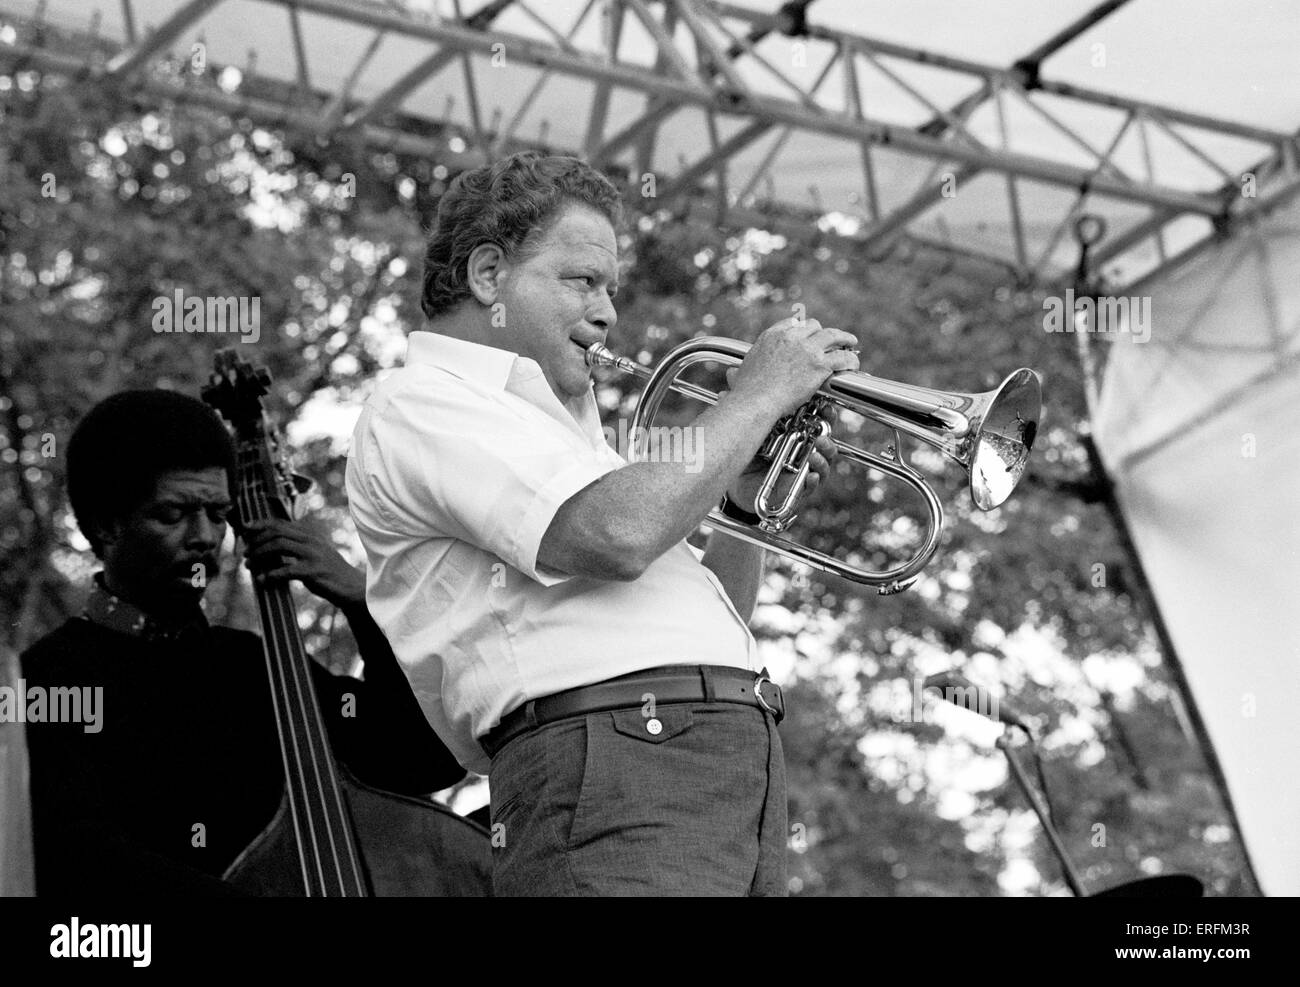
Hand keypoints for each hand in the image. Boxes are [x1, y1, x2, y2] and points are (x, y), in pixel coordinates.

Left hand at [241, 518, 366, 608]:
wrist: (353, 587)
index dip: (261, 524)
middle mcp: (312, 541)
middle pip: (277, 531)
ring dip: (259, 554)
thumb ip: (297, 547)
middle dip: (257, 540)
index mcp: (310, 535)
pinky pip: (286, 570)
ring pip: (279, 546)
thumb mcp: (315, 554)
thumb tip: (269, 547)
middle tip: (246, 551)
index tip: (245, 528)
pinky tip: (262, 580)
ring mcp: (314, 555)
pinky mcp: (314, 572)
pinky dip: (270, 575)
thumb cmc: (329, 573)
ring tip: (249, 564)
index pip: (281, 523)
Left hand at [725, 374, 838, 512]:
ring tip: (818, 448)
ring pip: (825, 459)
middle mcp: (803, 446)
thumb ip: (743, 406)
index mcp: (796, 430)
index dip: (824, 411)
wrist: (738, 480)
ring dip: (825, 453)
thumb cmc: (747, 451)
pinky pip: (814, 483)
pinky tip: (812, 475)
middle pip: (826, 435)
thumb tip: (729, 378)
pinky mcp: (800, 485)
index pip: (816, 417)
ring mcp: (804, 466)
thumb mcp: (747, 427)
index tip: (825, 404)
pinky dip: (815, 478)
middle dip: (828, 429)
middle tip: (825, 425)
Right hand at [726, 316, 858, 417]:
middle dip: (824, 334)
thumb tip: (732, 374)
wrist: (755, 401)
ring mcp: (807, 349)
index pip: (793, 324)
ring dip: (844, 339)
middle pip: (815, 326)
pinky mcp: (819, 365)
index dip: (804, 330)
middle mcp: (790, 337)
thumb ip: (739, 371)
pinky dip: (850, 359)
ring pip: (833, 336)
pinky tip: (854, 364)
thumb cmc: (746, 393)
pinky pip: (842, 357)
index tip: (809, 335)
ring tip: (851, 343)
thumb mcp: (740, 374)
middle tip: (831, 341)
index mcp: (772, 336)